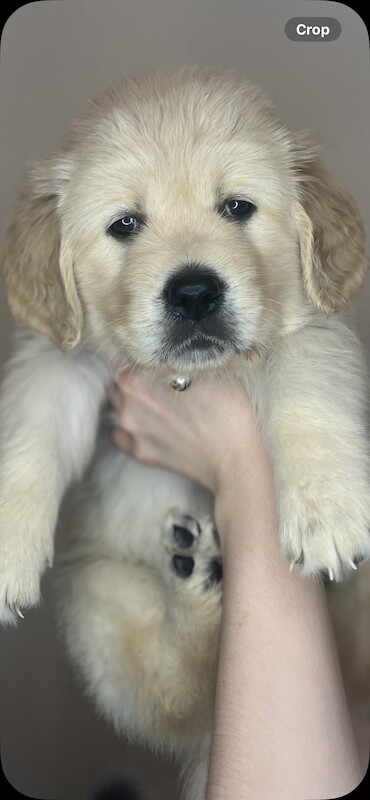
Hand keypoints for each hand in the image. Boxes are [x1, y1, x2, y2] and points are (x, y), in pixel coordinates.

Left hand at [108, 370, 261, 493]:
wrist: (233, 459)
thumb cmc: (226, 411)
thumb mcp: (208, 370)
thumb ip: (180, 359)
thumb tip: (173, 352)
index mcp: (138, 381)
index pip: (123, 361)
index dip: (138, 358)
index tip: (151, 360)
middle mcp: (127, 406)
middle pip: (118, 385)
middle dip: (133, 381)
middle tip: (155, 381)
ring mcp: (131, 432)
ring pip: (118, 409)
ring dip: (130, 403)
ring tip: (153, 403)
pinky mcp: (139, 453)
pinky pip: (120, 435)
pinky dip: (127, 428)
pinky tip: (145, 423)